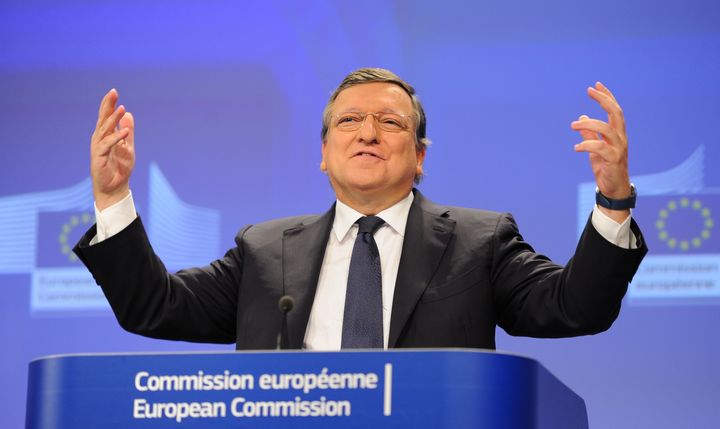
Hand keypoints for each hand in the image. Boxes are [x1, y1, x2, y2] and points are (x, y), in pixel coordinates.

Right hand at [90, 89, 134, 210]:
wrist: (115, 187)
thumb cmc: (119, 167)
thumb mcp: (128, 146)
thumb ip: (128, 131)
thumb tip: (128, 114)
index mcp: (106, 135)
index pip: (106, 116)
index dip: (109, 104)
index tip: (113, 91)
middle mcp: (100, 138)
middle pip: (103, 119)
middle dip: (108, 105)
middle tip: (113, 92)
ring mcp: (98, 147)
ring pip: (105, 130)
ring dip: (113, 119)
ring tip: (122, 108)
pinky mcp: (99, 157)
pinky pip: (108, 145)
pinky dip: (117, 138)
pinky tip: (125, 131)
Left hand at [572, 82, 630, 221]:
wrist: (614, 189)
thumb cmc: (606, 168)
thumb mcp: (595, 149)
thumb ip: (589, 134)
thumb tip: (581, 118)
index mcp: (617, 133)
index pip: (615, 110)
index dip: (607, 96)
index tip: (596, 85)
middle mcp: (621, 138)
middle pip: (616, 113)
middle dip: (604, 100)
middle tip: (589, 91)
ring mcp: (619, 148)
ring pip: (607, 129)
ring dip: (589, 124)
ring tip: (573, 125)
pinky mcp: (614, 160)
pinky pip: (600, 148)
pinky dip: (587, 145)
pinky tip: (576, 147)